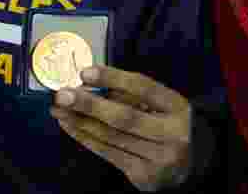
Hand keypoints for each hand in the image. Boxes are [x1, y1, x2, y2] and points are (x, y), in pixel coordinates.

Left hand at [50, 66, 192, 190]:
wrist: (189, 166)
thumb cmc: (171, 127)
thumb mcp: (164, 106)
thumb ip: (136, 96)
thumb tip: (95, 86)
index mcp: (178, 108)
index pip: (145, 89)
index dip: (114, 79)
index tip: (86, 72)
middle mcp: (171, 133)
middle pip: (125, 117)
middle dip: (89, 105)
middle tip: (62, 94)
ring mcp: (157, 157)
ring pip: (111, 137)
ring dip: (80, 122)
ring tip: (59, 109)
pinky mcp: (141, 174)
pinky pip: (107, 153)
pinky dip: (85, 138)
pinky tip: (71, 126)